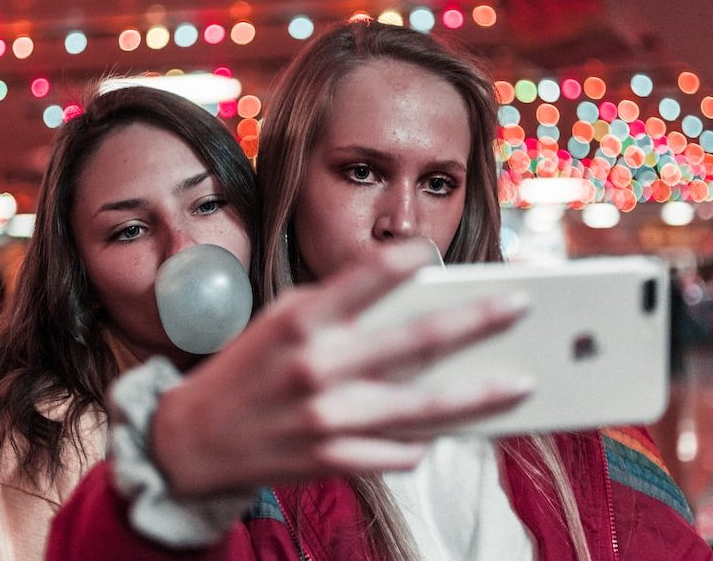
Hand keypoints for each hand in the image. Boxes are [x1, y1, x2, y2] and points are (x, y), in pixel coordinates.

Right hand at [151, 240, 530, 497]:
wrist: (191, 440)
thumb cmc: (247, 369)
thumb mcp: (280, 321)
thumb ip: (339, 309)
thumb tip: (413, 304)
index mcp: (301, 319)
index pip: (366, 276)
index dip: (407, 259)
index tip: (438, 252)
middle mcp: (317, 366)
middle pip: (416, 341)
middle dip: (477, 321)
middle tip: (518, 306)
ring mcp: (327, 418)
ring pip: (422, 408)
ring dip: (479, 395)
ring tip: (520, 382)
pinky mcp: (330, 460)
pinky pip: (398, 453)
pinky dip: (428, 441)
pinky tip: (447, 429)